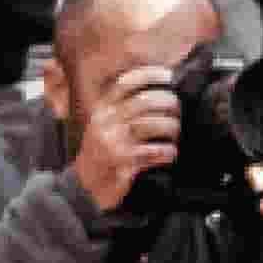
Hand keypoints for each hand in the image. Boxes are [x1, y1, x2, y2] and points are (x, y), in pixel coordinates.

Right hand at [73, 64, 181, 214]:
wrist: (84, 187)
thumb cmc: (101, 154)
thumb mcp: (104, 126)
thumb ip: (123, 109)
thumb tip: (159, 93)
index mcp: (102, 110)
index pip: (125, 83)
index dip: (150, 75)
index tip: (169, 76)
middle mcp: (106, 122)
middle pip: (145, 101)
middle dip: (169, 103)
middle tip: (177, 111)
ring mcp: (113, 142)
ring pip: (152, 125)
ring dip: (172, 128)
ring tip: (175, 133)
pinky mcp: (122, 162)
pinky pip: (154, 151)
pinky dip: (168, 152)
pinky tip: (171, 153)